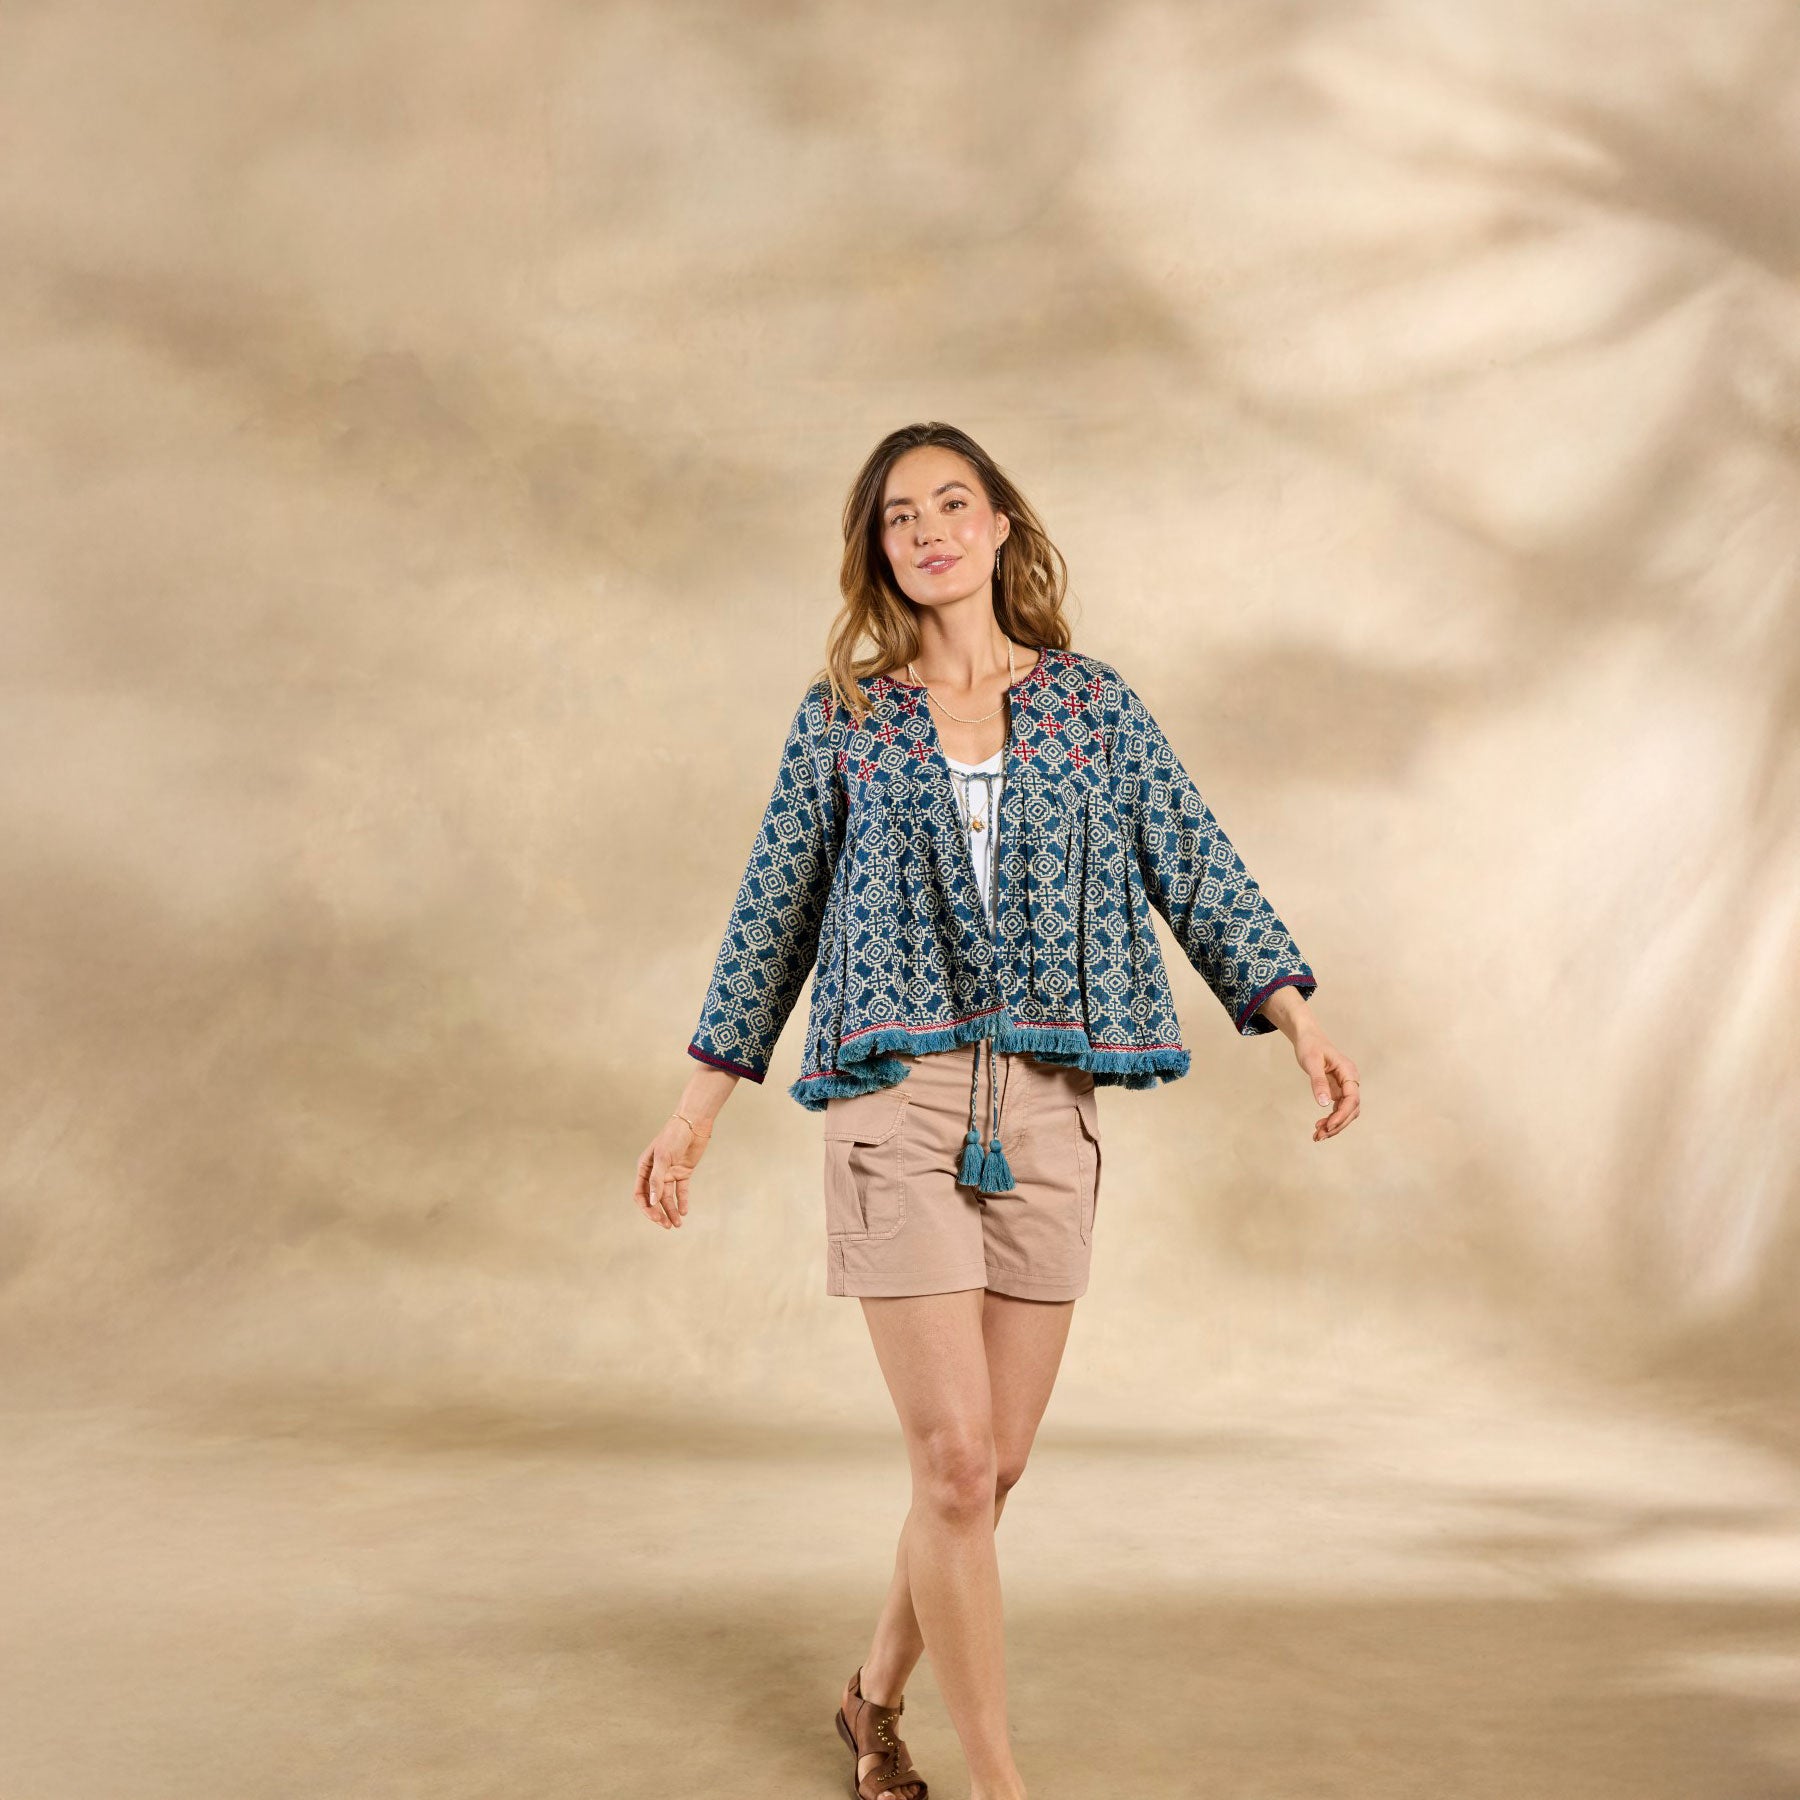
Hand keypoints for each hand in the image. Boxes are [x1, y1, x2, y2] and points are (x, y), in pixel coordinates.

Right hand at [634, 1112, 709, 1227]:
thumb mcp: (662, 1158)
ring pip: (668, 1198)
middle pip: (654, 1199)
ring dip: (671, 1211)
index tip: (656, 1218)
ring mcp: (669, 1173)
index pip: (640, 1194)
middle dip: (659, 1213)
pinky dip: (682, 1201)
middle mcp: (655, 1173)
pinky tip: (684, 1212)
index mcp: (644, 1168)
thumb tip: (652, 1202)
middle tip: (668, 1226)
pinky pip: (681, 1191)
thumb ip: (656, 1180)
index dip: (647, 1208)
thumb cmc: (673, 1136)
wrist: (693, 1124)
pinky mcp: (683, 1172)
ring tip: (677, 1224)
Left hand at [1294, 1028, 1359, 1140]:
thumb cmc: (1310, 1045)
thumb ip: (1318, 1082)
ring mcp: (1345, 1087)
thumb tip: (1324, 1104)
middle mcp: (1350, 1080)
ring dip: (1335, 1125)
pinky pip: (1338, 1109)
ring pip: (1346, 1112)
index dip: (1342, 1114)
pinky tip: (1319, 1128)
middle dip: (1338, 1124)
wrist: (1307, 1037)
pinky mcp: (1337, 1090)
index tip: (1328, 1125)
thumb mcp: (1311, 1062)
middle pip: (1352, 1109)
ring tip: (1318, 1136)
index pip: (1352, 1099)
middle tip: (1320, 1136)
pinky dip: (1330, 1120)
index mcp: (1348, 1072)